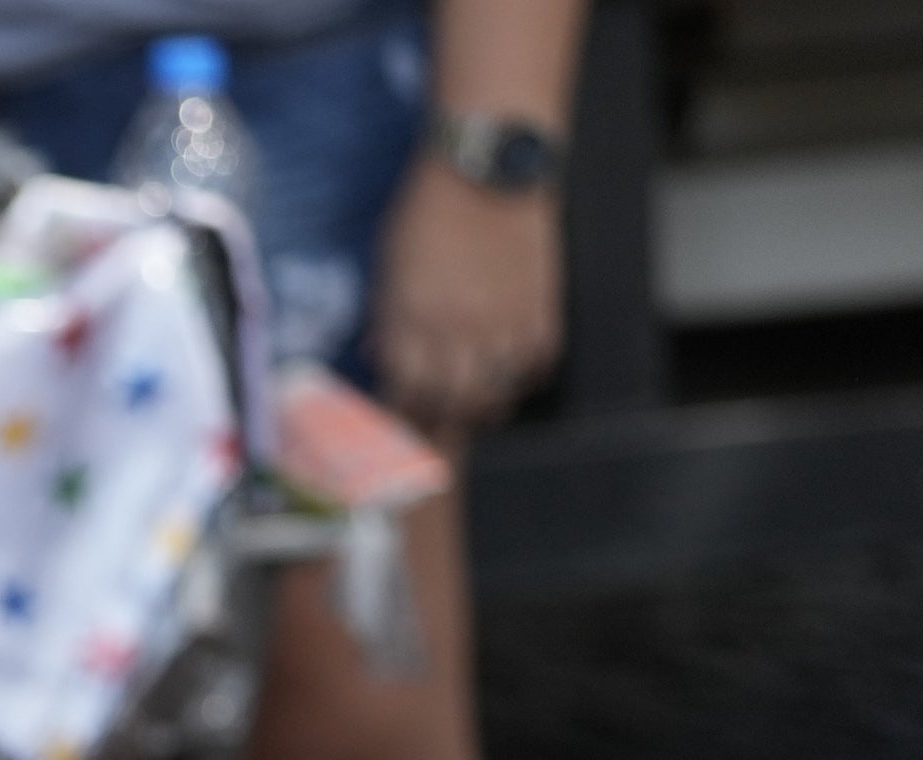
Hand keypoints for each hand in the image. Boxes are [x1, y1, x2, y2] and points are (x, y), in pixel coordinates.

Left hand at [370, 165, 561, 438]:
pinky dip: (523, 378)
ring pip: (494, 396)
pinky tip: (512, 374)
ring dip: (482, 409)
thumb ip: (387, 318)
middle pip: (450, 406)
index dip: (401, 421)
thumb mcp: (389, 266)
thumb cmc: (428, 211)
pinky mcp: (541, 305)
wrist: (487, 164)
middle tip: (438, 431)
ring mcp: (502, 319)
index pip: (404, 396)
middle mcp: (456, 328)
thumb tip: (381, 359)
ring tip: (474, 407)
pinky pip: (536, 365)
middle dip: (440, 426)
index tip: (400, 429)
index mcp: (409, 320)